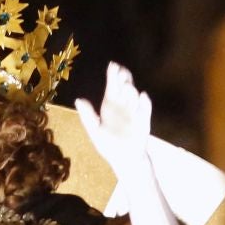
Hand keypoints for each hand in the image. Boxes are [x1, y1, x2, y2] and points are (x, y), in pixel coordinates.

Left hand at [75, 62, 151, 177]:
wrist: (124, 159)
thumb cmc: (108, 144)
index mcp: (110, 104)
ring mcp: (135, 111)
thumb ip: (87, 115)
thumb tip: (78, 100)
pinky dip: (145, 103)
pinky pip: (146, 110)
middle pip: (125, 86)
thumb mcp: (94, 130)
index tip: (113, 65)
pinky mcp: (144, 121)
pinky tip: (143, 96)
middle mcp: (124, 104)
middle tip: (121, 71)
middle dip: (124, 78)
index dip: (113, 75)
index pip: (112, 86)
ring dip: (131, 91)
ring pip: (134, 97)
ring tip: (126, 86)